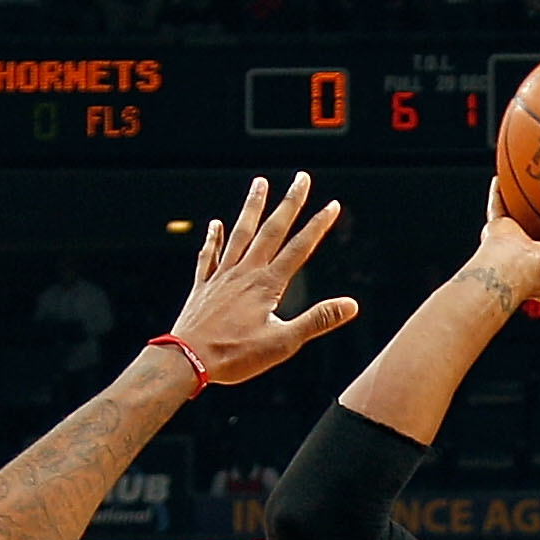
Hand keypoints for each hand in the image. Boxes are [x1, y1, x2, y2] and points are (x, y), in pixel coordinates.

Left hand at [168, 173, 356, 383]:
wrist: (187, 361)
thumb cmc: (234, 356)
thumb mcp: (282, 343)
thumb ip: (317, 321)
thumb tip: (351, 305)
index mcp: (266, 285)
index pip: (299, 249)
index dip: (317, 226)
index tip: (332, 205)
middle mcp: (245, 273)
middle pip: (271, 231)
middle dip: (289, 203)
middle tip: (301, 178)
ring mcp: (222, 277)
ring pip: (240, 234)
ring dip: (252, 208)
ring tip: (260, 183)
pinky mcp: (203, 287)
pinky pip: (209, 256)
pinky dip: (213, 239)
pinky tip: (216, 224)